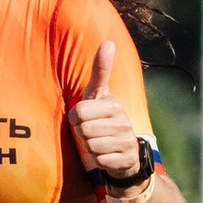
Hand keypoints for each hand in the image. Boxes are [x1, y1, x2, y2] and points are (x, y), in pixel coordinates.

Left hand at [69, 39, 146, 192]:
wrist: (126, 151)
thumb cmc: (104, 119)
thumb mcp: (100, 94)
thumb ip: (101, 69)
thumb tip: (109, 42)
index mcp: (114, 105)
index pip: (79, 112)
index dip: (76, 117)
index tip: (85, 117)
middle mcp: (123, 122)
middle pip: (83, 130)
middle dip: (83, 133)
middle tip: (93, 131)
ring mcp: (126, 141)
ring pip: (91, 146)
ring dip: (91, 147)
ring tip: (100, 142)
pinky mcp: (126, 160)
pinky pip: (100, 160)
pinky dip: (99, 160)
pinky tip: (107, 154)